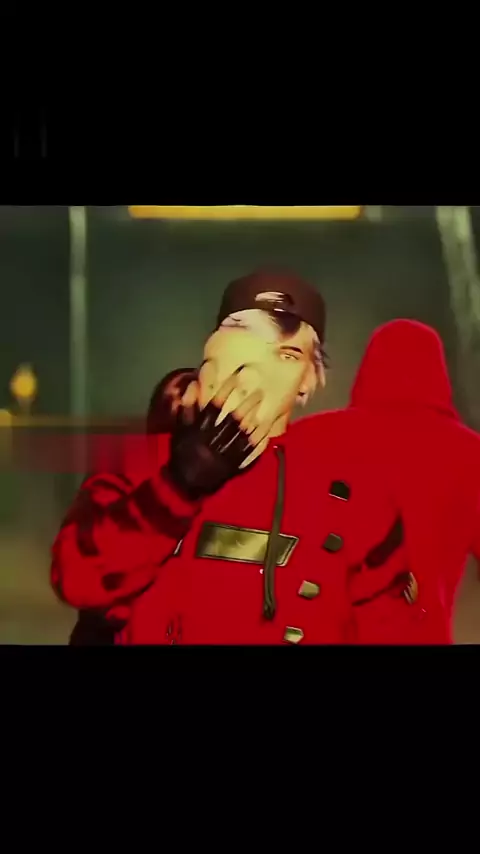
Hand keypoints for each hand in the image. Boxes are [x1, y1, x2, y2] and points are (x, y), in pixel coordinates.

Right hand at [166, 369, 271, 499]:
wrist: (184, 484)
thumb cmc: (181, 453)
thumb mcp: (179, 430)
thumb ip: (186, 408)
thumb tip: (192, 384)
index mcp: (199, 432)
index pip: (213, 408)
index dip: (225, 392)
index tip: (236, 378)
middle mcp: (213, 442)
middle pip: (232, 421)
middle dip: (246, 405)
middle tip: (259, 392)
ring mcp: (225, 455)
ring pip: (243, 436)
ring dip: (255, 422)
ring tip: (266, 409)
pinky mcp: (233, 467)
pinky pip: (249, 454)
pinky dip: (258, 443)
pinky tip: (268, 433)